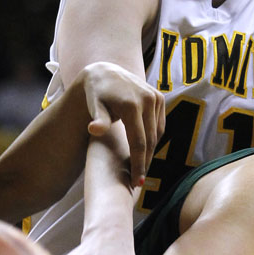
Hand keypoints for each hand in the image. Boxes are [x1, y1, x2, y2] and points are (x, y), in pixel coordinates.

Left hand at [80, 62, 164, 187]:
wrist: (104, 72)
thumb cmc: (96, 94)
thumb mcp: (94, 106)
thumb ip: (98, 120)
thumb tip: (94, 130)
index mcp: (132, 105)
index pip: (138, 142)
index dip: (138, 163)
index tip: (135, 181)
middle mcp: (148, 99)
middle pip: (149, 140)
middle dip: (144, 161)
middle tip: (137, 180)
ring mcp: (156, 97)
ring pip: (157, 133)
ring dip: (150, 151)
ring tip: (140, 167)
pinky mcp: (159, 97)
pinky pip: (159, 124)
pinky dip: (153, 138)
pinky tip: (145, 150)